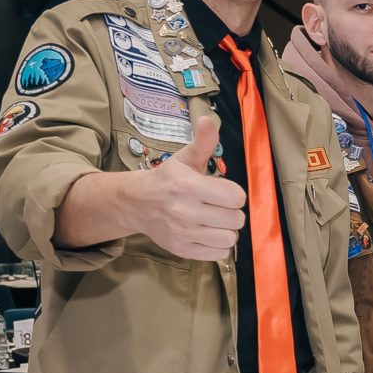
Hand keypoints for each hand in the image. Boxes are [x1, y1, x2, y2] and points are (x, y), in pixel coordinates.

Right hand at [128, 115, 245, 260]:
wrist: (136, 203)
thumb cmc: (168, 179)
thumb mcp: (185, 158)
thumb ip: (203, 142)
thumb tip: (209, 119)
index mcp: (188, 186)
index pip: (236, 197)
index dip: (234, 194)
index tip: (223, 191)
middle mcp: (184, 211)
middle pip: (236, 219)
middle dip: (231, 212)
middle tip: (218, 206)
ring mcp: (182, 233)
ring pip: (230, 238)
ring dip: (227, 229)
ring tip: (214, 220)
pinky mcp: (182, 249)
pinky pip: (219, 254)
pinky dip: (218, 245)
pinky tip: (207, 233)